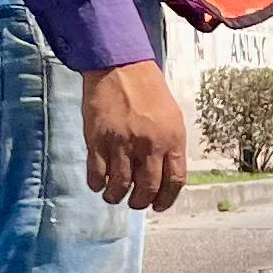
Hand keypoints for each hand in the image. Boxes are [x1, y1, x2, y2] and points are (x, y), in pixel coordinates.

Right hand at [82, 61, 188, 213]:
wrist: (120, 66)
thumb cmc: (148, 90)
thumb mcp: (172, 117)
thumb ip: (170, 147)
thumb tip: (166, 176)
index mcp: (172, 139)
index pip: (174, 182)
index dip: (166, 200)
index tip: (158, 206)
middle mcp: (149, 145)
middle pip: (147, 189)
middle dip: (140, 202)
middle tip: (135, 202)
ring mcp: (122, 144)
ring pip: (120, 186)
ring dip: (116, 197)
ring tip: (114, 195)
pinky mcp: (98, 140)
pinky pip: (97, 174)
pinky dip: (97, 185)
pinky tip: (99, 183)